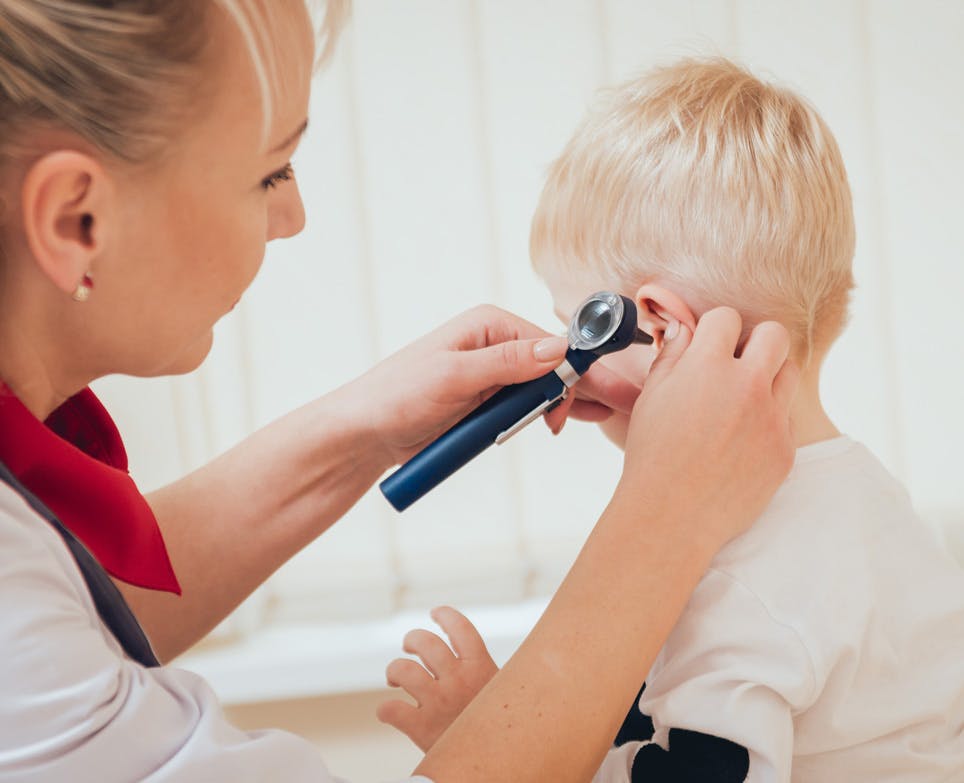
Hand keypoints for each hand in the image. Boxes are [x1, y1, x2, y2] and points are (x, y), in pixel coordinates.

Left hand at [343, 305, 640, 465]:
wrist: (365, 432)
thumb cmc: (397, 395)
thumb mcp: (453, 376)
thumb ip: (505, 363)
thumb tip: (557, 349)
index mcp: (489, 326)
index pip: (550, 346)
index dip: (576, 373)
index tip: (600, 397)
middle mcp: (496, 345)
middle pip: (554, 367)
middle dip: (583, 388)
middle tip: (620, 408)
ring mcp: (493, 376)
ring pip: (546, 388)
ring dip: (568, 405)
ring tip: (608, 416)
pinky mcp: (487, 402)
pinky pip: (529, 406)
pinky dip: (551, 414)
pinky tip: (578, 419)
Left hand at [376, 606, 498, 751]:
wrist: (495, 767)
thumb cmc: (497, 729)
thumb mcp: (500, 694)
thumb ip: (484, 673)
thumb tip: (473, 652)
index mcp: (481, 668)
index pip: (461, 628)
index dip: (445, 615)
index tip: (435, 613)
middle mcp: (458, 680)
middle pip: (425, 643)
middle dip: (412, 640)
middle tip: (409, 647)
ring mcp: (439, 703)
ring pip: (403, 670)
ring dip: (394, 670)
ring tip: (396, 678)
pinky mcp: (422, 728)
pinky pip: (390, 709)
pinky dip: (385, 710)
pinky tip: (390, 713)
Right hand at [617, 308, 799, 551]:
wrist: (672, 514)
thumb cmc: (653, 455)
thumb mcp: (652, 396)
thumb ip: (671, 356)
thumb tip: (684, 329)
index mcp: (707, 366)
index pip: (727, 318)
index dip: (715, 329)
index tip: (709, 345)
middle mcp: (746, 385)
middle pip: (775, 334)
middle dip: (757, 341)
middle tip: (739, 363)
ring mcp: (772, 418)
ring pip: (790, 372)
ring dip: (769, 377)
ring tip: (744, 399)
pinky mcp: (785, 449)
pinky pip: (787, 418)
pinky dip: (769, 421)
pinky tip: (742, 439)